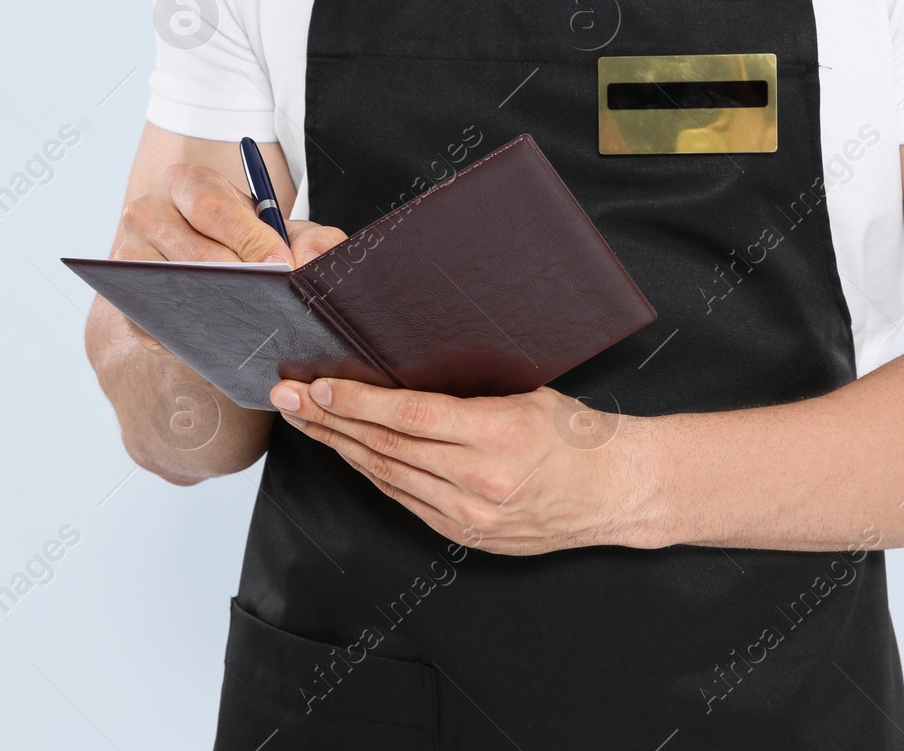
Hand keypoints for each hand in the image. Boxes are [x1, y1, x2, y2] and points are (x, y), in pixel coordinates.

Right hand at [117, 162, 345, 349]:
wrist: (207, 255)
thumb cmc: (245, 238)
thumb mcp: (282, 229)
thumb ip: (313, 239)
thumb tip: (309, 260)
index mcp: (187, 182)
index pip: (212, 207)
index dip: (250, 240)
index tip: (282, 267)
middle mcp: (147, 211)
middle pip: (190, 252)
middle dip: (237, 279)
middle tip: (271, 301)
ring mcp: (128, 254)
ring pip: (168, 286)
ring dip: (211, 308)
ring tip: (250, 323)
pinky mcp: (123, 294)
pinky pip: (150, 322)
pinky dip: (185, 334)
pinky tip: (218, 337)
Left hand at [268, 377, 661, 554]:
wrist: (615, 492)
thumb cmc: (576, 434)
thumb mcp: (527, 394)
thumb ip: (467, 392)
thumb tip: (405, 368)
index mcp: (498, 435)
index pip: (409, 417)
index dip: (357, 402)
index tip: (319, 386)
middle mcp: (480, 480)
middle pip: (386, 447)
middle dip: (330, 421)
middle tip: (288, 398)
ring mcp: (471, 514)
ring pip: (388, 476)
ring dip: (341, 448)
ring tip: (306, 422)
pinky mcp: (467, 534)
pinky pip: (406, 499)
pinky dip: (372, 473)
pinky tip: (348, 452)